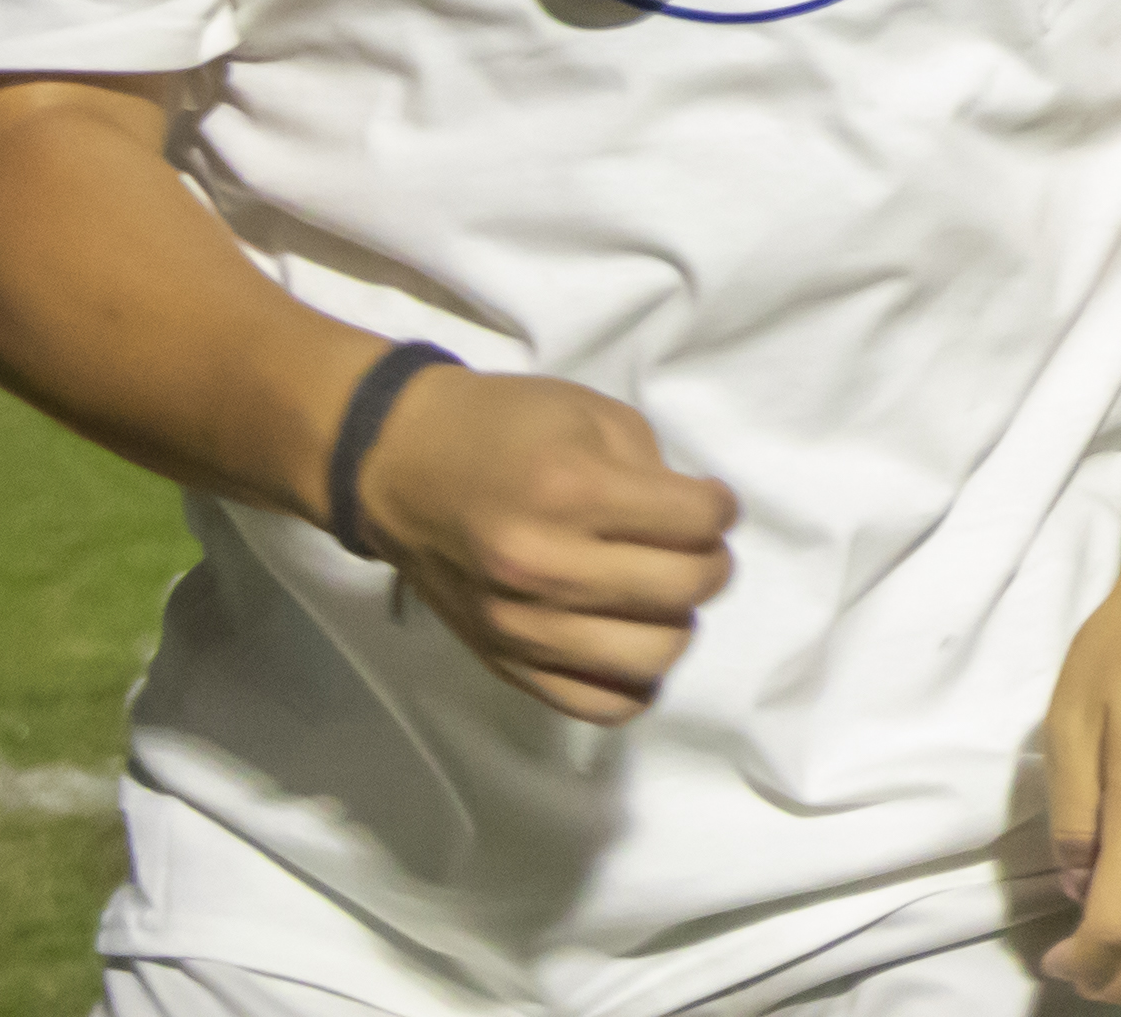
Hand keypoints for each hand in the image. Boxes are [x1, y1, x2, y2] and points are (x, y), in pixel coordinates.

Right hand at [346, 364, 739, 724]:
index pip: (697, 523)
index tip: (708, 502)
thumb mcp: (592, 415)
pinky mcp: (505, 664)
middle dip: (710, 563)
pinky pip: (601, 705)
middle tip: (692, 546)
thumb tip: (701, 527)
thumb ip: (655, 472)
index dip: (720, 508)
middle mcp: (545, 568)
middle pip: (684, 591)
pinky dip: (635, 680)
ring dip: (676, 621)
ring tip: (657, 592)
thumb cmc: (503, 428)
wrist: (400, 467)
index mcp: (571, 492)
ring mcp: (521, 626)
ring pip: (653, 656)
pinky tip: (629, 637)